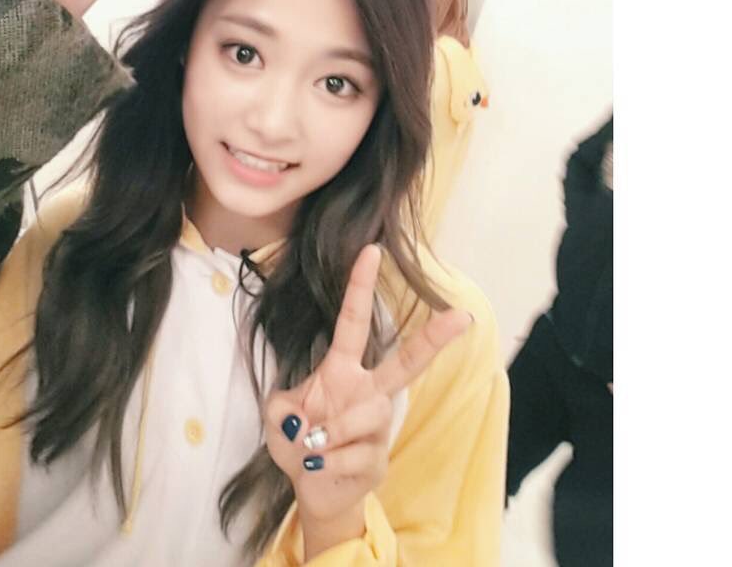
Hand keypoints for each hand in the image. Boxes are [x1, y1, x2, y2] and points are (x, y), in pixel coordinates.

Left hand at [264, 245, 471, 549]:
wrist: (312, 490)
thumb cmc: (299, 441)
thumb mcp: (277, 416)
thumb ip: (281, 408)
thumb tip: (302, 419)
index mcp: (342, 368)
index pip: (354, 321)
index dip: (361, 286)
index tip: (371, 250)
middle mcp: (367, 390)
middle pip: (406, 361)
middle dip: (433, 338)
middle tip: (462, 317)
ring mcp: (378, 426)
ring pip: (367, 415)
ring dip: (330, 433)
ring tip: (312, 445)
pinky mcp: (379, 459)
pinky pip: (354, 455)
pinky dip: (325, 462)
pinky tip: (318, 466)